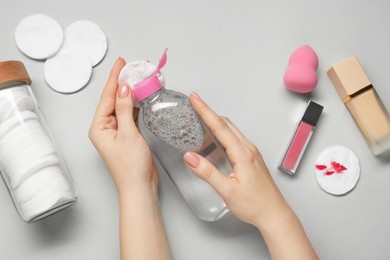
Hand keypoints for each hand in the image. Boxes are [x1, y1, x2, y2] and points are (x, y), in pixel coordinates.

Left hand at [89, 57, 157, 193]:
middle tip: (132, 67)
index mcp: (99, 127)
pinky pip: (130, 114)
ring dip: (130, 92)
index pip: (107, 97)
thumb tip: (124, 88)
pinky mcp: (127, 135)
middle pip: (113, 99)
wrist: (139, 187)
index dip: (114, 78)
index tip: (121, 63)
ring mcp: (116, 131)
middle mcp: (105, 128)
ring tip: (138, 77)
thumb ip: (126, 110)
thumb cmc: (131, 167)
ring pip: (122, 106)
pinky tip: (141, 96)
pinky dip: (136, 104)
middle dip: (122, 82)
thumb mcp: (128, 134)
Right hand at [183, 93, 316, 259]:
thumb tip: (190, 157)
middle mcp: (248, 149)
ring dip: (214, 125)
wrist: (274, 214)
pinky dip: (221, 137)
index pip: (219, 126)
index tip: (195, 98)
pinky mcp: (251, 158)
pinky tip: (212, 146)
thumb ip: (207, 172)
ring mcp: (251, 153)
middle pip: (225, 124)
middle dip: (208, 112)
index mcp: (242, 154)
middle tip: (194, 105)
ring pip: (230, 131)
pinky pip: (234, 140)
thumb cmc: (255, 204)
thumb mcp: (227, 190)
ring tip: (198, 126)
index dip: (205, 110)